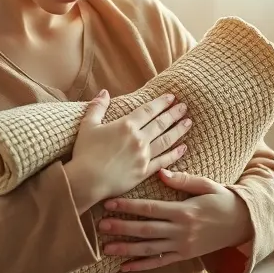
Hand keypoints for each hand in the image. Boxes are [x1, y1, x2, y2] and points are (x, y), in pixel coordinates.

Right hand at [65, 90, 191, 211]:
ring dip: (178, 130)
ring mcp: (144, 156)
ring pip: (166, 140)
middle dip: (174, 114)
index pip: (148, 110)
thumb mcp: (87, 126)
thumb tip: (104, 92)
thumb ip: (97, 107)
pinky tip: (183, 148)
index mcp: (126, 126)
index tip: (172, 97)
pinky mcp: (144, 172)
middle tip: (185, 107)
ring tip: (188, 122)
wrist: (87, 181)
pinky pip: (163, 161)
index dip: (161, 103)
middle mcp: (139, 139)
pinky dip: (174, 154)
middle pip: (161, 123)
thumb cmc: (84, 153)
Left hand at [97, 170, 253, 271]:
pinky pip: (160, 262)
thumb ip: (183, 180)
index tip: (109, 203)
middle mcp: (181, 231)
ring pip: (149, 249)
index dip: (129, 206)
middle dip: (122, 228)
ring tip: (106, 248)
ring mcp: (183, 246)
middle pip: (146, 230)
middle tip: (100, 226)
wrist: (244, 224)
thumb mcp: (206, 185)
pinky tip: (124, 267)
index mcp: (184, 211)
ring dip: (126, 249)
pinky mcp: (185, 256)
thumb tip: (160, 171)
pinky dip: (142, 266)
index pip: (151, 208)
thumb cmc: (223, 199)